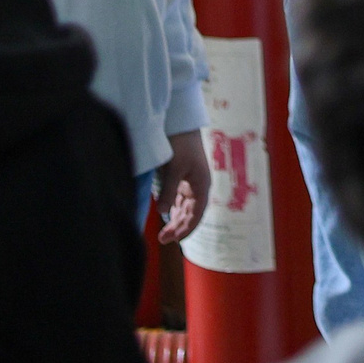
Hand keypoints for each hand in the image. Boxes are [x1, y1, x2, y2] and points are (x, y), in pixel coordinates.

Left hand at [153, 129, 211, 243]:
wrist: (180, 122)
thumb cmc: (180, 144)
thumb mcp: (174, 167)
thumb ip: (169, 191)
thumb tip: (163, 213)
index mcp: (201, 185)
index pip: (196, 214)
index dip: (186, 229)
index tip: (173, 240)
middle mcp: (198, 187)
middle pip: (190, 214)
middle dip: (178, 228)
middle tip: (162, 240)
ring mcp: (190, 183)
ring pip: (184, 208)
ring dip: (175, 221)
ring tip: (163, 233)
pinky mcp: (182, 178)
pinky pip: (179, 200)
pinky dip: (173, 210)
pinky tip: (166, 216)